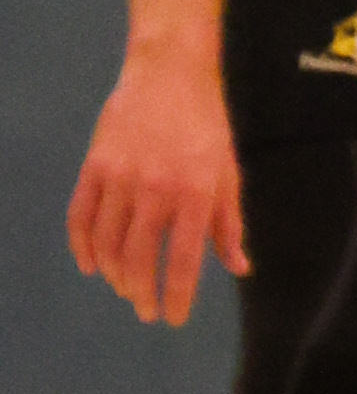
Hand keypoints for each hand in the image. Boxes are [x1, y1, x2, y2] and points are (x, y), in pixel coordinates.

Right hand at [68, 47, 243, 324]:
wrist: (170, 75)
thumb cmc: (207, 127)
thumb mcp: (228, 174)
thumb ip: (229, 225)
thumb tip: (239, 268)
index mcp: (196, 193)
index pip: (181, 260)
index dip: (175, 295)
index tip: (172, 318)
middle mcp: (156, 189)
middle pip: (138, 257)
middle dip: (141, 292)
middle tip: (145, 310)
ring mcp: (120, 177)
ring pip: (107, 242)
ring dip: (114, 274)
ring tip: (126, 289)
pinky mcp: (95, 166)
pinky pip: (81, 216)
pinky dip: (82, 246)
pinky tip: (92, 265)